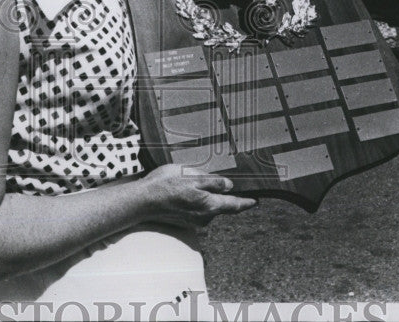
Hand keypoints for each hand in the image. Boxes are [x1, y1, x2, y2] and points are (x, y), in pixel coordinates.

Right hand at [138, 164, 256, 229]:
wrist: (143, 202)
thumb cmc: (166, 185)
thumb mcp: (192, 176)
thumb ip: (213, 182)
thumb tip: (229, 186)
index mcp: (209, 205)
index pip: (234, 205)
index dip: (246, 203)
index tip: (255, 201)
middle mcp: (204, 218)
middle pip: (219, 205)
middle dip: (218, 194)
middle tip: (211, 180)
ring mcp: (194, 222)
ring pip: (207, 207)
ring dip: (204, 197)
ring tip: (189, 182)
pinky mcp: (184, 222)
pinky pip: (196, 210)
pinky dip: (194, 202)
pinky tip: (182, 192)